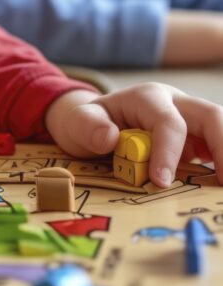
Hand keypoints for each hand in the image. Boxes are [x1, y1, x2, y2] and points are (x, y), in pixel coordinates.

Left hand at [44, 83, 222, 187]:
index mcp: (147, 98)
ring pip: (219, 128)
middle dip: (222, 146)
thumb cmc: (88, 122)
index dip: (169, 152)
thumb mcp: (77, 121)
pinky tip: (217, 184)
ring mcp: (189, 121)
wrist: (92, 123)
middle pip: (211, 116)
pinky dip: (219, 161)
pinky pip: (214, 147)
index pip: (169, 122)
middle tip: (222, 183)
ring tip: (222, 186)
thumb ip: (87, 126)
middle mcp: (175, 104)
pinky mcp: (195, 140)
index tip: (161, 182)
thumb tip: (109, 137)